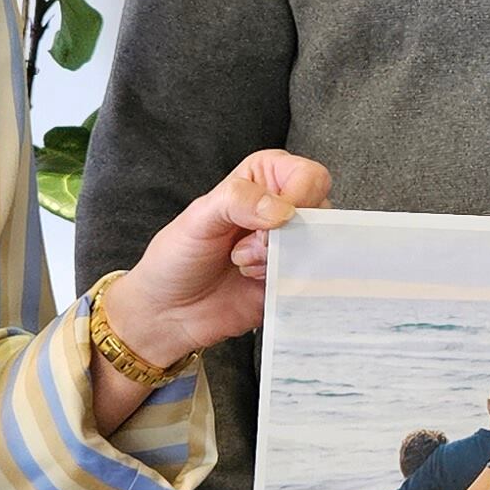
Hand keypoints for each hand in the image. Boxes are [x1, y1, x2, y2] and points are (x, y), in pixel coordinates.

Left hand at [104, 151, 328, 371]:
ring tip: (243, 264)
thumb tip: (283, 210)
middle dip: (283, 235)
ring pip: (318, 248)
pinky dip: (286, 282)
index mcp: (262, 179)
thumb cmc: (177, 257)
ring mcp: (290, 247)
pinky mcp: (292, 280)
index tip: (269, 220)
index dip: (297, 198)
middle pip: (320, 214)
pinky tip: (254, 281)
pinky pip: (313, 280)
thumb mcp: (199, 217)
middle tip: (246, 246)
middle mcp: (282, 210)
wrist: (169, 311)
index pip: (308, 178)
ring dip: (279, 260)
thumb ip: (238, 200)